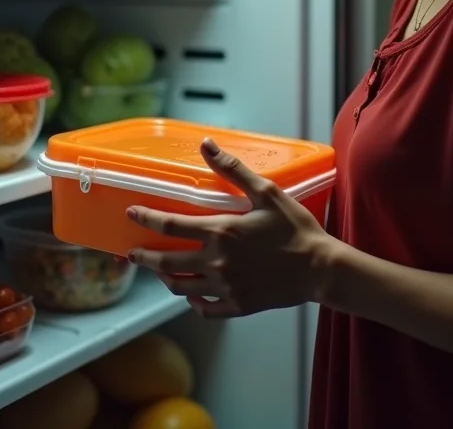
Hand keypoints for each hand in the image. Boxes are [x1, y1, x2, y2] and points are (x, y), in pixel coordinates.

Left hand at [126, 138, 335, 318]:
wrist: (320, 269)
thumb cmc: (295, 227)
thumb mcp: (266, 192)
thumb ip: (233, 170)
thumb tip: (206, 145)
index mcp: (220, 232)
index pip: (169, 224)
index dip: (146, 217)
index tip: (131, 213)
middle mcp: (216, 262)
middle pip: (166, 261)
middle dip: (144, 256)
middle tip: (132, 252)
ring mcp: (225, 287)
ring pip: (180, 288)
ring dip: (164, 278)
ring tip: (159, 271)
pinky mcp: (238, 305)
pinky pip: (205, 308)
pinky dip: (193, 302)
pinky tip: (191, 295)